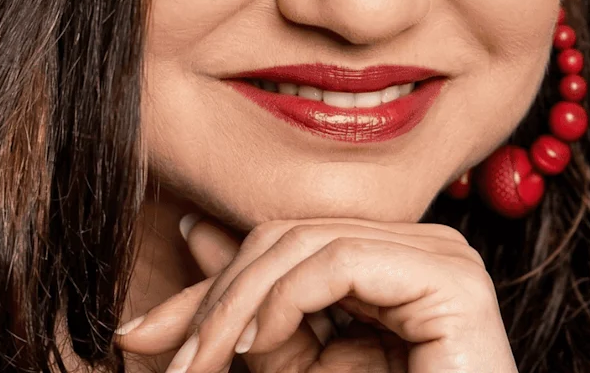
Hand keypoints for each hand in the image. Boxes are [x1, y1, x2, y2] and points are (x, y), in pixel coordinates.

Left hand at [114, 214, 516, 372]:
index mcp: (391, 259)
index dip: (208, 288)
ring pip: (303, 244)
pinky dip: (281, 303)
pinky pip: (339, 262)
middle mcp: (422, 245)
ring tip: (203, 362)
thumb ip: (251, 308)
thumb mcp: (293, 366)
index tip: (140, 334)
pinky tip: (250, 347)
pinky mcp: (450, 277)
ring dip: (235, 306)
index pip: (280, 244)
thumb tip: (193, 231)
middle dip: (214, 299)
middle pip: (287, 236)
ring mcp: (442, 255)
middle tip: (171, 362)